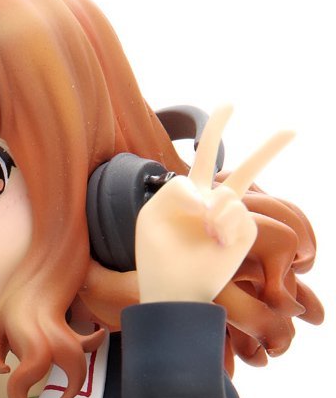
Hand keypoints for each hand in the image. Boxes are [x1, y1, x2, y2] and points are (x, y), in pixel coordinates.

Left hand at [135, 106, 292, 303]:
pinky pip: (237, 212)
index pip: (202, 159)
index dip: (215, 133)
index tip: (231, 106)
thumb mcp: (153, 216)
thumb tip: (214, 199)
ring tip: (209, 233)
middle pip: (234, 167)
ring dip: (214, 211)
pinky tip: (216, 241)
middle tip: (236, 106)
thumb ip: (177, 190)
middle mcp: (211, 203)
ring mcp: (229, 218)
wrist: (172, 291)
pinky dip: (222, 225)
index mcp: (187, 195)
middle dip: (241, 139)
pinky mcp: (244, 234)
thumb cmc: (158, 257)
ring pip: (236, 187)